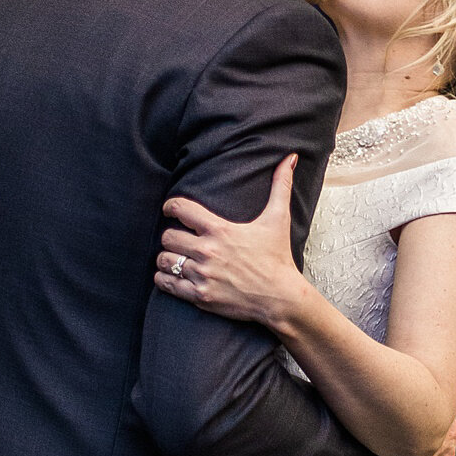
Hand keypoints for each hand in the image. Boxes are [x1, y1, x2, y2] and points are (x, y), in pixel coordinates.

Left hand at [152, 153, 312, 326]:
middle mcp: (207, 251)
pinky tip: (171, 276)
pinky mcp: (200, 296)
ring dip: (166, 258)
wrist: (280, 297)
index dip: (171, 206)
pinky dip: (165, 279)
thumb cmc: (277, 258)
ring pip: (164, 260)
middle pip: (168, 236)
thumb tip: (290, 158)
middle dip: (171, 236)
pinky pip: (168, 284)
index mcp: (220, 229)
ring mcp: (202, 275)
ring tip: (174, 257)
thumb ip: (280, 186)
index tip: (171, 209)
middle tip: (178, 238)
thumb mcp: (278, 219)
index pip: (180, 208)